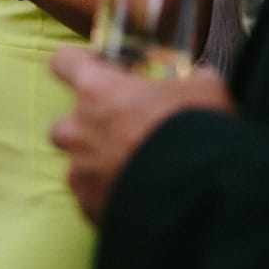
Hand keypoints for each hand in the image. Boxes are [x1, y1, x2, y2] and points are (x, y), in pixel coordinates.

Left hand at [49, 46, 233, 220]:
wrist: (201, 197)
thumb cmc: (198, 132)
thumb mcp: (205, 91)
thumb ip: (191, 80)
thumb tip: (200, 78)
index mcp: (97, 90)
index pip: (63, 62)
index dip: (77, 65)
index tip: (94, 71)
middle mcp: (78, 128)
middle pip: (64, 124)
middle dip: (86, 129)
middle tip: (121, 134)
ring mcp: (80, 170)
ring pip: (77, 165)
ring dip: (97, 166)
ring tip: (132, 173)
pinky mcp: (88, 205)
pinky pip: (91, 198)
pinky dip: (109, 197)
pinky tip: (137, 199)